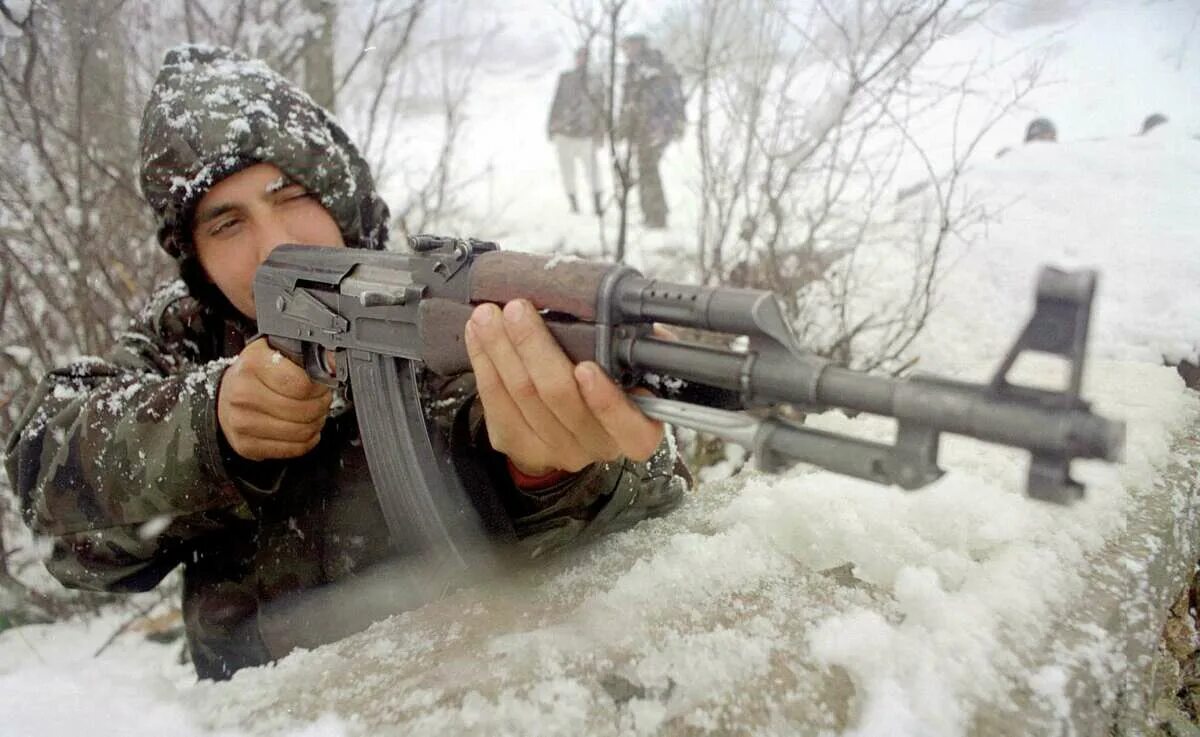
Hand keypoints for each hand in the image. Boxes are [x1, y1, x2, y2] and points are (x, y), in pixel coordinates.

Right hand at [217, 338, 332, 460]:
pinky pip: (293, 449)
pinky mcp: (248, 446)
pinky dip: (306, 441)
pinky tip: (304, 429)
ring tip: (314, 413)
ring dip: (316, 423)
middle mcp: (243, 394)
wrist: (225, 397)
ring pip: (301, 432)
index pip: (300, 384)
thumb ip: (305, 355)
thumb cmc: (255, 374)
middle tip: (321, 399)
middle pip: (303, 410)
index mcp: (252, 365)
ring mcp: (243, 423)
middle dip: (321, 405)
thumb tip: (333, 360)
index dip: (319, 386)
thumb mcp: (275, 352)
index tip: (322, 384)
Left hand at [463, 299, 663, 476]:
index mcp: (636, 429)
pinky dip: (484, 364)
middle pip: (561, 399)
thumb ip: (639, 347)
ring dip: (501, 350)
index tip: (586, 368)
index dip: (606, 401)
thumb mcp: (634, 362)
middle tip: (517, 310)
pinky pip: (497, 405)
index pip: (629, 427)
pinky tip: (478, 336)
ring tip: (488, 315)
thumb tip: (628, 315)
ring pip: (523, 397)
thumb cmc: (610, 376)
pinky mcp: (521, 446)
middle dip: (534, 348)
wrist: (576, 419)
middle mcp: (598, 445)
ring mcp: (558, 450)